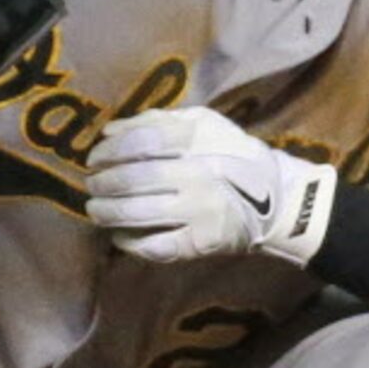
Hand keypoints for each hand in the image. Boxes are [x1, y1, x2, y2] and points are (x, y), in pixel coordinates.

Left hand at [87, 106, 337, 265]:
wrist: (277, 200)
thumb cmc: (233, 155)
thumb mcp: (205, 124)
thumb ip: (158, 121)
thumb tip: (111, 131)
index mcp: (199, 141)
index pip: (142, 142)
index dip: (110, 151)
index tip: (94, 158)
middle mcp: (199, 175)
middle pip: (135, 180)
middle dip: (103, 184)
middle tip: (91, 186)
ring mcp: (200, 211)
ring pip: (139, 214)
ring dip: (108, 213)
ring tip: (95, 211)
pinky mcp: (201, 242)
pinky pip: (155, 246)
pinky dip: (130, 242)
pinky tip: (119, 235)